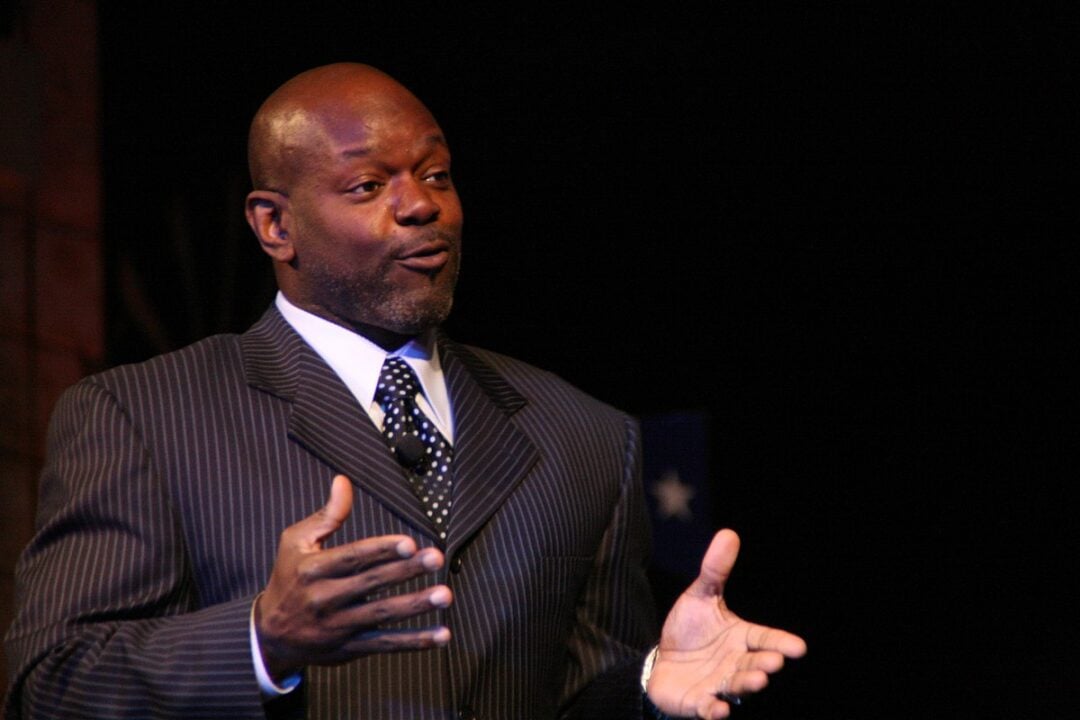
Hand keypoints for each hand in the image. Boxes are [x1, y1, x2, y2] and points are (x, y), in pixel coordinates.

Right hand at [255, 474, 451, 680]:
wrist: (270, 634)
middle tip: (435, 558)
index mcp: (314, 569)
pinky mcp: (350, 648)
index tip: (410, 542)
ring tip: (444, 595)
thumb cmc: (289, 577)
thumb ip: (327, 514)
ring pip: (382, 615)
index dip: (382, 549)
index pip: (353, 557)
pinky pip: (385, 644)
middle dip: (406, 571)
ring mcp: (339, 625)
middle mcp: (326, 597)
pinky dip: (415, 642)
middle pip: (371, 583)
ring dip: (416, 605)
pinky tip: (441, 634)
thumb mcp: (296, 542)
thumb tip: (344, 481)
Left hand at [647, 529, 805, 718]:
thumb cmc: (690, 629)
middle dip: (764, 665)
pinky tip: (718, 709)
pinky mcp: (698, 703)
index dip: (780, 643)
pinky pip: (708, 708)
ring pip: (736, 687)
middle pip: (754, 664)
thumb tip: (729, 533)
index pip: (765, 639)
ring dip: (747, 685)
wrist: (663, 660)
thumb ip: (716, 570)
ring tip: (758, 681)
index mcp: (741, 638)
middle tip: (772, 663)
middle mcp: (736, 664)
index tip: (799, 647)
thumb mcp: (701, 596)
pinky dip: (714, 710)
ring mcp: (718, 685)